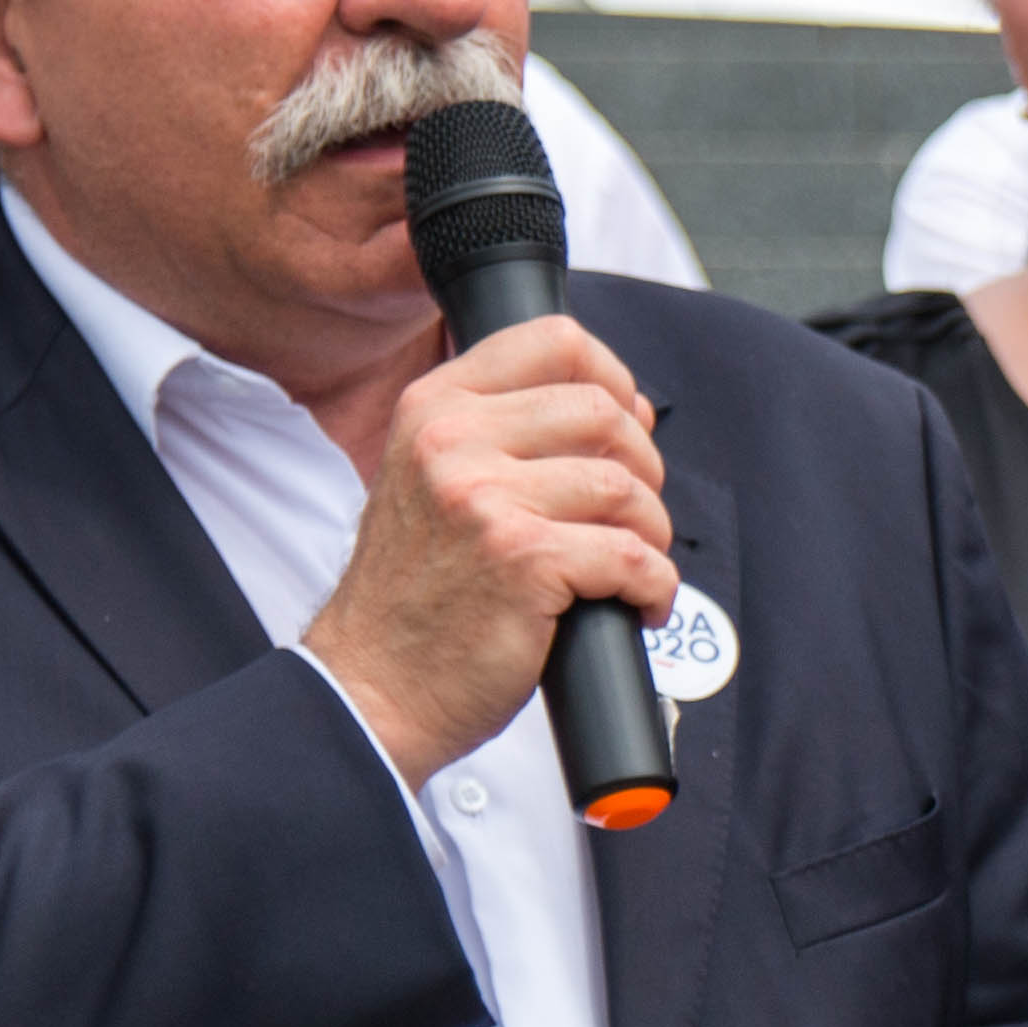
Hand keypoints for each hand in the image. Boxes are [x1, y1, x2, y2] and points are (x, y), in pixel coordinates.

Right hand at [300, 316, 671, 786]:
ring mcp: (485, 497)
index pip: (555, 340)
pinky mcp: (523, 559)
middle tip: (630, 519)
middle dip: (644, 469)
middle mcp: (453, 440)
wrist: (373, 686)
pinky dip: (654, 588)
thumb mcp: (433, 481)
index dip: (615, 382)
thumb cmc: (417, 596)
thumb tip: (621, 406)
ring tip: (627, 571)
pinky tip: (634, 608)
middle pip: (607, 413)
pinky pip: (634, 556)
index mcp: (435, 407)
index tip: (625, 432)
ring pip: (627, 486)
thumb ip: (504, 433)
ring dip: (651, 535)